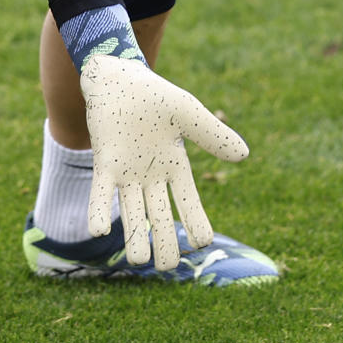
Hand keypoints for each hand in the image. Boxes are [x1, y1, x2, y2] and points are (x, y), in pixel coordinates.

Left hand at [78, 54, 248, 271]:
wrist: (118, 76)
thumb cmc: (154, 94)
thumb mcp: (188, 113)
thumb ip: (212, 135)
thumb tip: (244, 155)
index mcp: (175, 166)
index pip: (189, 201)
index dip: (197, 222)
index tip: (204, 242)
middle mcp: (151, 176)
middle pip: (161, 215)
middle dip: (166, 241)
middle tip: (169, 266)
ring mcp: (126, 173)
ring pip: (132, 212)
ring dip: (136, 236)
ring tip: (141, 262)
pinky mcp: (104, 165)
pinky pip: (101, 193)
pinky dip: (99, 211)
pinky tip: (99, 231)